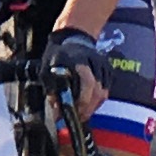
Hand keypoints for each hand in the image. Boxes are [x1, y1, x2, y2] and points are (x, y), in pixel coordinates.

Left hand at [43, 28, 115, 155]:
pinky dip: (97, 100)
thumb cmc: (57, 55)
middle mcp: (93, 61)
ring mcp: (103, 65)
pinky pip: (106, 90)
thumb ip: (51, 90)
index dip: (83, 100)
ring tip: (82, 113)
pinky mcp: (108, 69)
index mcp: (77, 60)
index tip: (75, 113)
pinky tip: (88, 104)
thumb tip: (57, 112)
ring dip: (93, 106)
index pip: (87, 82)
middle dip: (88, 108)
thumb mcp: (47, 70)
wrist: (74, 37)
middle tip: (78, 118)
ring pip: (103, 92)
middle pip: (97, 90)